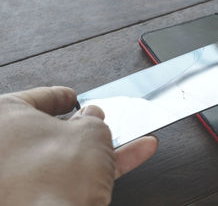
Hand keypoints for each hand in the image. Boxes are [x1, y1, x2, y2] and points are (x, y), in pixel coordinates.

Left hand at [0, 86, 157, 205]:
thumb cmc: (56, 176)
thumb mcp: (91, 131)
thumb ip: (94, 119)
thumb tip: (93, 117)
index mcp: (4, 118)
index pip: (36, 98)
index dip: (62, 96)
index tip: (73, 98)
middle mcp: (3, 148)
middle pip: (51, 130)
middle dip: (83, 127)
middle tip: (101, 124)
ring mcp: (14, 177)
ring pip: (64, 156)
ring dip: (100, 150)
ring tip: (130, 145)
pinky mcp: (31, 199)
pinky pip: (67, 177)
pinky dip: (95, 170)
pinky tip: (125, 161)